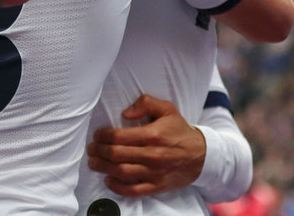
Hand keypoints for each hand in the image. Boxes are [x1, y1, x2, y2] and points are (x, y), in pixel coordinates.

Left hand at [87, 94, 206, 196]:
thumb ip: (145, 103)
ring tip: (94, 162)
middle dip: (98, 151)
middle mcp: (152, 155)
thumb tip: (125, 113)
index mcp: (152, 135)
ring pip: (121, 172)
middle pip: (116, 155)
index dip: (102, 136)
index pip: (118, 137)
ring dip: (103, 168)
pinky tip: (108, 180)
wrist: (202, 155)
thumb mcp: (167, 109)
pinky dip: (118, 187)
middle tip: (91, 149)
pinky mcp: (157, 186)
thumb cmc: (180, 131)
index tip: (96, 135)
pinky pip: (134, 191)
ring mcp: (154, 173)